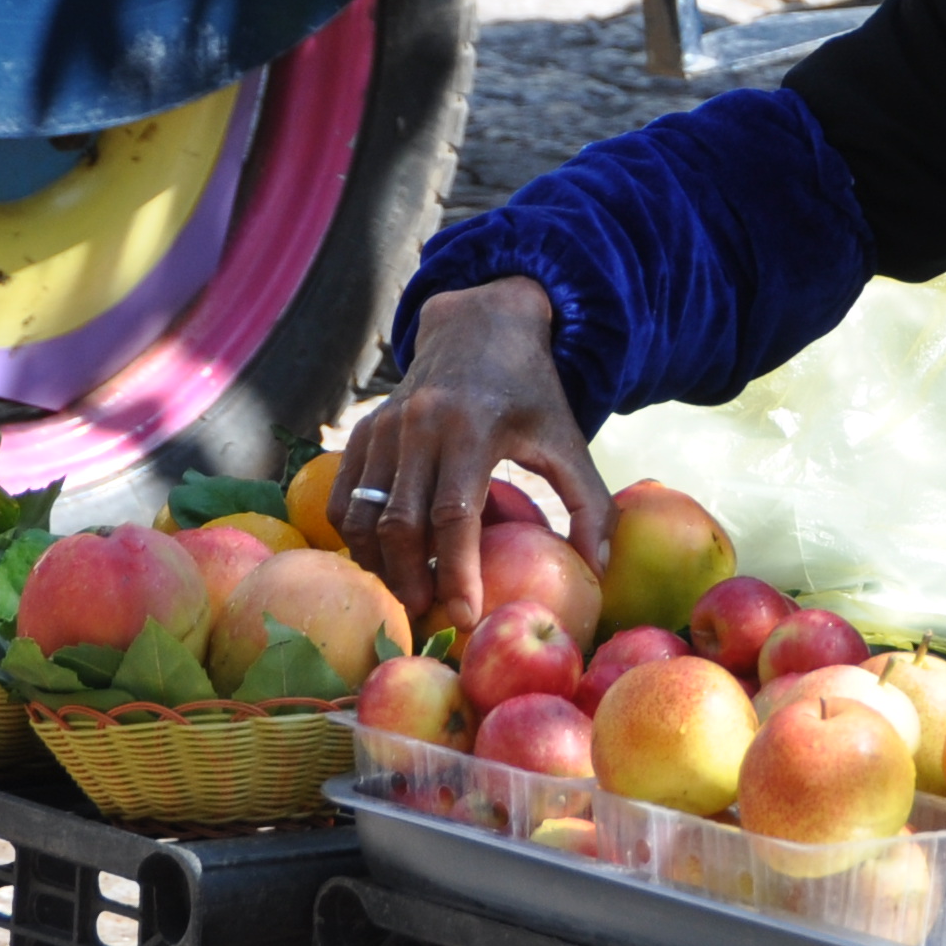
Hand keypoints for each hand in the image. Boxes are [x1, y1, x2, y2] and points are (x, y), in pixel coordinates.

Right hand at [333, 278, 610, 640]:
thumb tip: (601, 571)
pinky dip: (356, 539)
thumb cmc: (529, 393)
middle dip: (411, 580)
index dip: (457, 571)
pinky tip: (383, 562)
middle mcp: (419, 425)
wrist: (478, 326)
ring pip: (363, 515)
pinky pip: (344, 499)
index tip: (466, 616)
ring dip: (380, 565)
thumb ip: (589, 503)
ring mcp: (384, 428)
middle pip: (400, 523)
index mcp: (473, 427)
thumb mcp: (568, 439)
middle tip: (430, 619)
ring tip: (408, 595)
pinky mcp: (362, 432)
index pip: (454, 514)